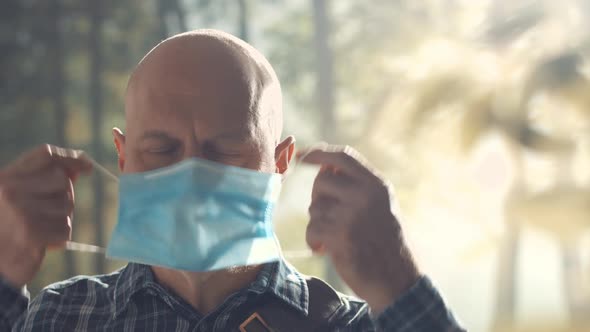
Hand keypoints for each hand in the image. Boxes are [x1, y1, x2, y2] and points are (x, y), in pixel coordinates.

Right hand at [0, 145, 91, 287]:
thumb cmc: (9, 228)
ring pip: (67, 205)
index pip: (45, 155)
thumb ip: (44, 180)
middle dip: (65, 197)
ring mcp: (21, 210)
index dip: (70, 158)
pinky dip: (60, 238)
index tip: (87, 166)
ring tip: (40, 230)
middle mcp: (10, 190)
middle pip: (63, 180)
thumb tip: (79, 166)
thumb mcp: (19, 197)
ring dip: (61, 220)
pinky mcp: (33, 232)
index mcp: (6, 178)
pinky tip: (42, 243)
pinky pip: (65, 228)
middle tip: (47, 214)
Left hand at [301, 145, 419, 313]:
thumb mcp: (381, 205)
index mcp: (376, 184)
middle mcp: (364, 194)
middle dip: (319, 198)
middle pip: (322, 181)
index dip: (319, 153)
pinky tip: (326, 249)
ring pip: (315, 207)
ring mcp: (351, 213)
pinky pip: (312, 229)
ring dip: (318, 224)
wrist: (396, 278)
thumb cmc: (385, 242)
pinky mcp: (338, 234)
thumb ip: (357, 185)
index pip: (342, 157)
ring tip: (336, 237)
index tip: (301, 155)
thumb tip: (323, 168)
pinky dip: (314, 241)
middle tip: (330, 217)